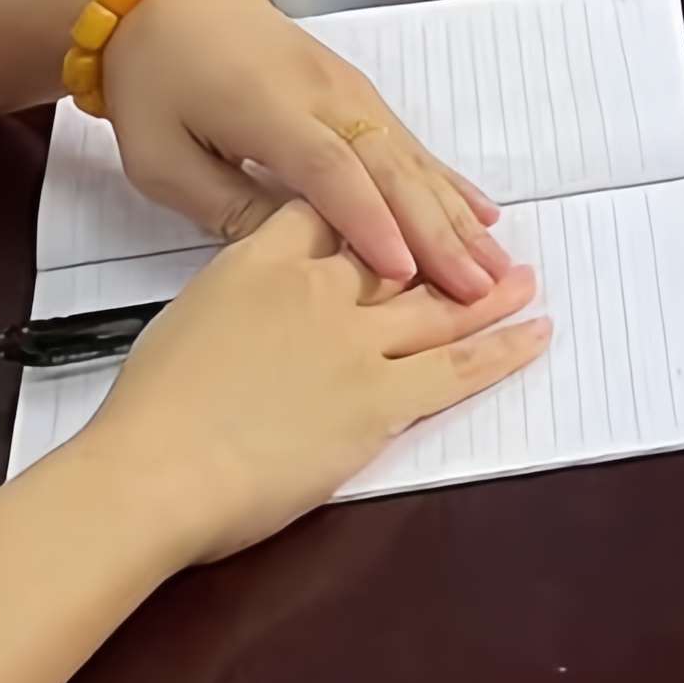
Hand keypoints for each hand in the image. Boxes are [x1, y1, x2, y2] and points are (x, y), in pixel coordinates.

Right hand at [87, 198, 548, 564]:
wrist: (153, 471)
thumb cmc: (148, 415)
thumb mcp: (182, 324)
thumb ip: (231, 304)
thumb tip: (248, 315)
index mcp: (260, 263)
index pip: (328, 214)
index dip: (364, 213)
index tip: (389, 212)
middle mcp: (318, 290)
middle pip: (395, 253)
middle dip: (439, 246)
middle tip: (479, 241)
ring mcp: (356, 344)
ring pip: (440, 303)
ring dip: (488, 288)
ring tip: (524, 276)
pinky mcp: (380, 401)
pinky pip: (458, 369)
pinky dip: (505, 349)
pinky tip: (535, 332)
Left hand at [97, 0, 509, 297]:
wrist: (162, 0)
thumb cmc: (153, 80)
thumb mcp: (159, 157)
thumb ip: (222, 205)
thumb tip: (286, 253)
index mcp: (270, 111)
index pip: (330, 171)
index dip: (368, 223)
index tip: (403, 273)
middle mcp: (323, 96)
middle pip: (390, 167)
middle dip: (438, 230)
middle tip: (479, 287)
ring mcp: (347, 90)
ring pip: (411, 156)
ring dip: (457, 213)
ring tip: (496, 264)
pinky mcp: (355, 90)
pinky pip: (408, 141)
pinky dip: (448, 180)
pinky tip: (481, 210)